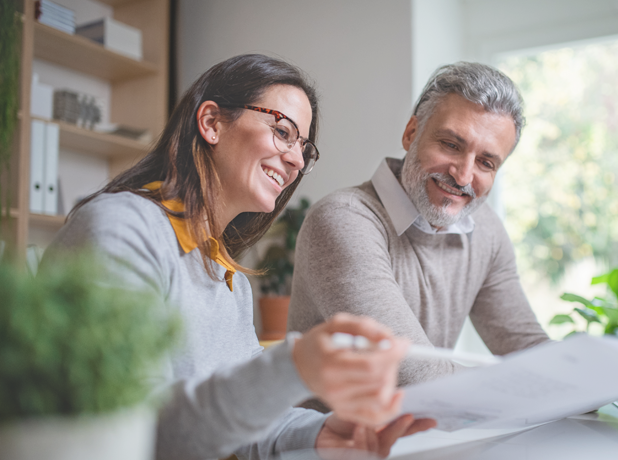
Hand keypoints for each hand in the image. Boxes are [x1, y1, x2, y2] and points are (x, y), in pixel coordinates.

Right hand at [292, 313, 408, 425]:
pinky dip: (392, 407)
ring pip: (381, 397)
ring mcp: (340, 404)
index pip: (371, 365)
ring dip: (390, 379)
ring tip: (383, 366)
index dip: (393, 354)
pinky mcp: (346, 413)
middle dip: (392, 363)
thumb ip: (363, 326)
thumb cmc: (320, 342)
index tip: (403, 343)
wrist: (300, 366)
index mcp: (331, 364)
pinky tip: (395, 392)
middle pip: (379, 380)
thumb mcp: (337, 324)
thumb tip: (390, 338)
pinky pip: (377, 417)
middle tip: (389, 351)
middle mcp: (335, 388)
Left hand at [316, 413, 436, 458]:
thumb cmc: (342, 421)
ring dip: (375, 432)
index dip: (420, 425)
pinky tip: (358, 429)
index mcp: (385, 430)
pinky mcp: (358, 459)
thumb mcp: (360, 408)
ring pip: (382, 447)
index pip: (407, 428)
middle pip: (399, 438)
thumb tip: (396, 395)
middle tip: (406, 415)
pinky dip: (362, 440)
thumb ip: (379, 407)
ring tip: (365, 422)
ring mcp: (371, 454)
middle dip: (403, 427)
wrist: (323, 432)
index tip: (431, 418)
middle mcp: (382, 443)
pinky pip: (365, 453)